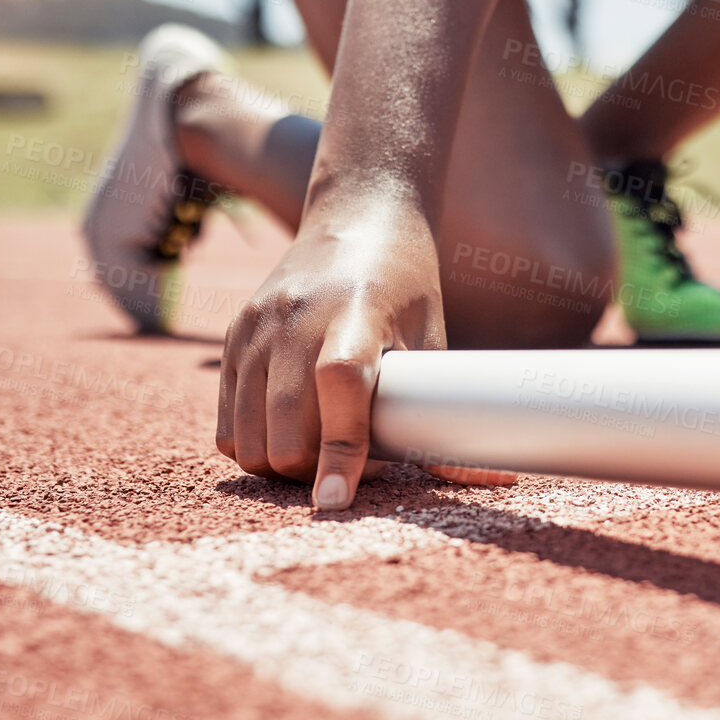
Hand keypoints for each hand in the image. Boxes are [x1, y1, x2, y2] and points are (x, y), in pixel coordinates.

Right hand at [219, 195, 443, 510]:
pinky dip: (255, 447)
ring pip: (248, 440)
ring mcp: (255, 326)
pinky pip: (226, 426)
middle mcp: (294, 316)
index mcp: (356, 309)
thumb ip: (440, 408)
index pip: (339, 385)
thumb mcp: (431, 337)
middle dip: (316, 470)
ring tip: (324, 451)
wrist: (355, 218)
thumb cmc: (406, 286)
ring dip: (284, 467)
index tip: (337, 500)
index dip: (340, 449)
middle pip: (285, 429)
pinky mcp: (232, 337)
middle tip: (359, 466)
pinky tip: (292, 435)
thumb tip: (492, 479)